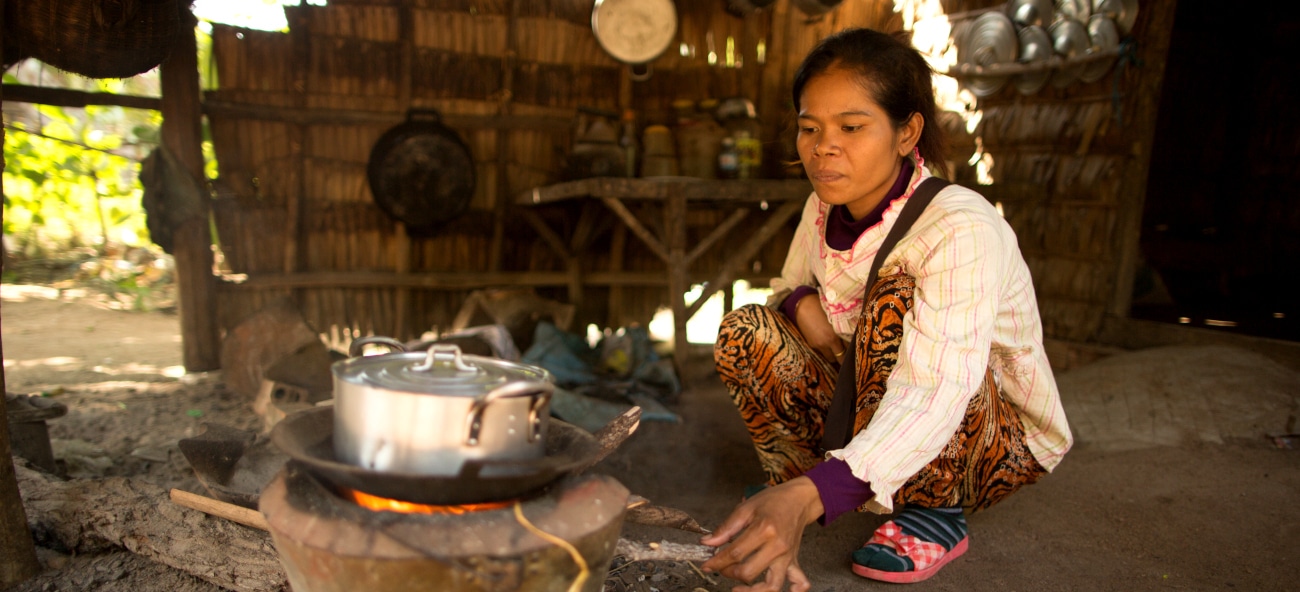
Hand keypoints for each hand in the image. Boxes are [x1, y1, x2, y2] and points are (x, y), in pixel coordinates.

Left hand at [700, 477, 824, 591]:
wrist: (799, 499)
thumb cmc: (773, 501)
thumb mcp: (745, 508)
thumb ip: (726, 528)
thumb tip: (707, 543)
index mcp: (764, 530)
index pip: (735, 553)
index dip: (717, 562)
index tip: (707, 565)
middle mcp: (778, 546)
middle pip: (749, 572)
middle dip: (729, 573)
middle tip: (721, 567)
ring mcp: (788, 556)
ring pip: (772, 585)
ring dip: (752, 591)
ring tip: (738, 588)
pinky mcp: (794, 561)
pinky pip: (800, 583)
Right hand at [792, 294, 846, 363]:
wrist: (803, 306)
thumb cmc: (822, 307)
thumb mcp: (836, 317)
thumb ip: (844, 328)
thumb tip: (852, 335)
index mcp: (836, 335)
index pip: (849, 349)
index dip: (852, 350)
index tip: (855, 349)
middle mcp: (828, 343)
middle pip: (840, 358)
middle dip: (844, 357)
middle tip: (847, 353)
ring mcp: (819, 345)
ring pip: (830, 358)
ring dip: (834, 354)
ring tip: (836, 348)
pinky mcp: (812, 345)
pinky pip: (822, 352)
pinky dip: (826, 350)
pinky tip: (826, 341)